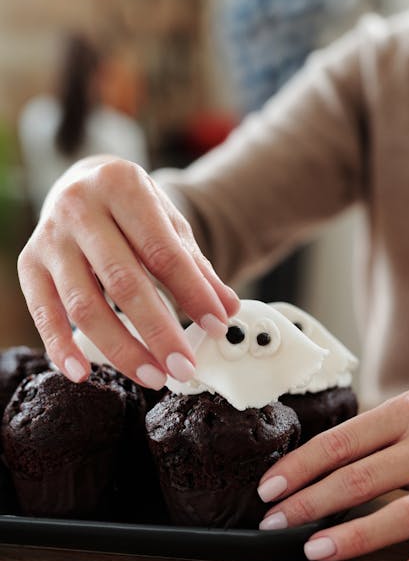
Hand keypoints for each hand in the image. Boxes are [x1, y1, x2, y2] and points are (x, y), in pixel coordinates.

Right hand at [18, 156, 238, 388]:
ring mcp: (50, 237)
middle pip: (123, 282)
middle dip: (158, 332)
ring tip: (152, 376)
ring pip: (84, 305)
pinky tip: (83, 373)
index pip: (163, 251)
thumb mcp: (170, 225)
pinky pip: (44, 312)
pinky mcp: (28, 263)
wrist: (82, 184)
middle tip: (184, 366)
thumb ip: (197, 267)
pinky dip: (62, 347)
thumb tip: (227, 309)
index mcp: (122, 186)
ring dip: (121, 348)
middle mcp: (79, 207)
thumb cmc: (132, 210)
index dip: (192, 293)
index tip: (216, 326)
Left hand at [258, 390, 408, 560]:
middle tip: (275, 522)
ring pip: (407, 513)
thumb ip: (361, 439)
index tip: (269, 490)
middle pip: (363, 477)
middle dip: (311, 502)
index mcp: (408, 412)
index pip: (341, 441)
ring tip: (315, 551)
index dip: (299, 467)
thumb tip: (296, 472)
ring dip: (356, 535)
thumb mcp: (403, 418)